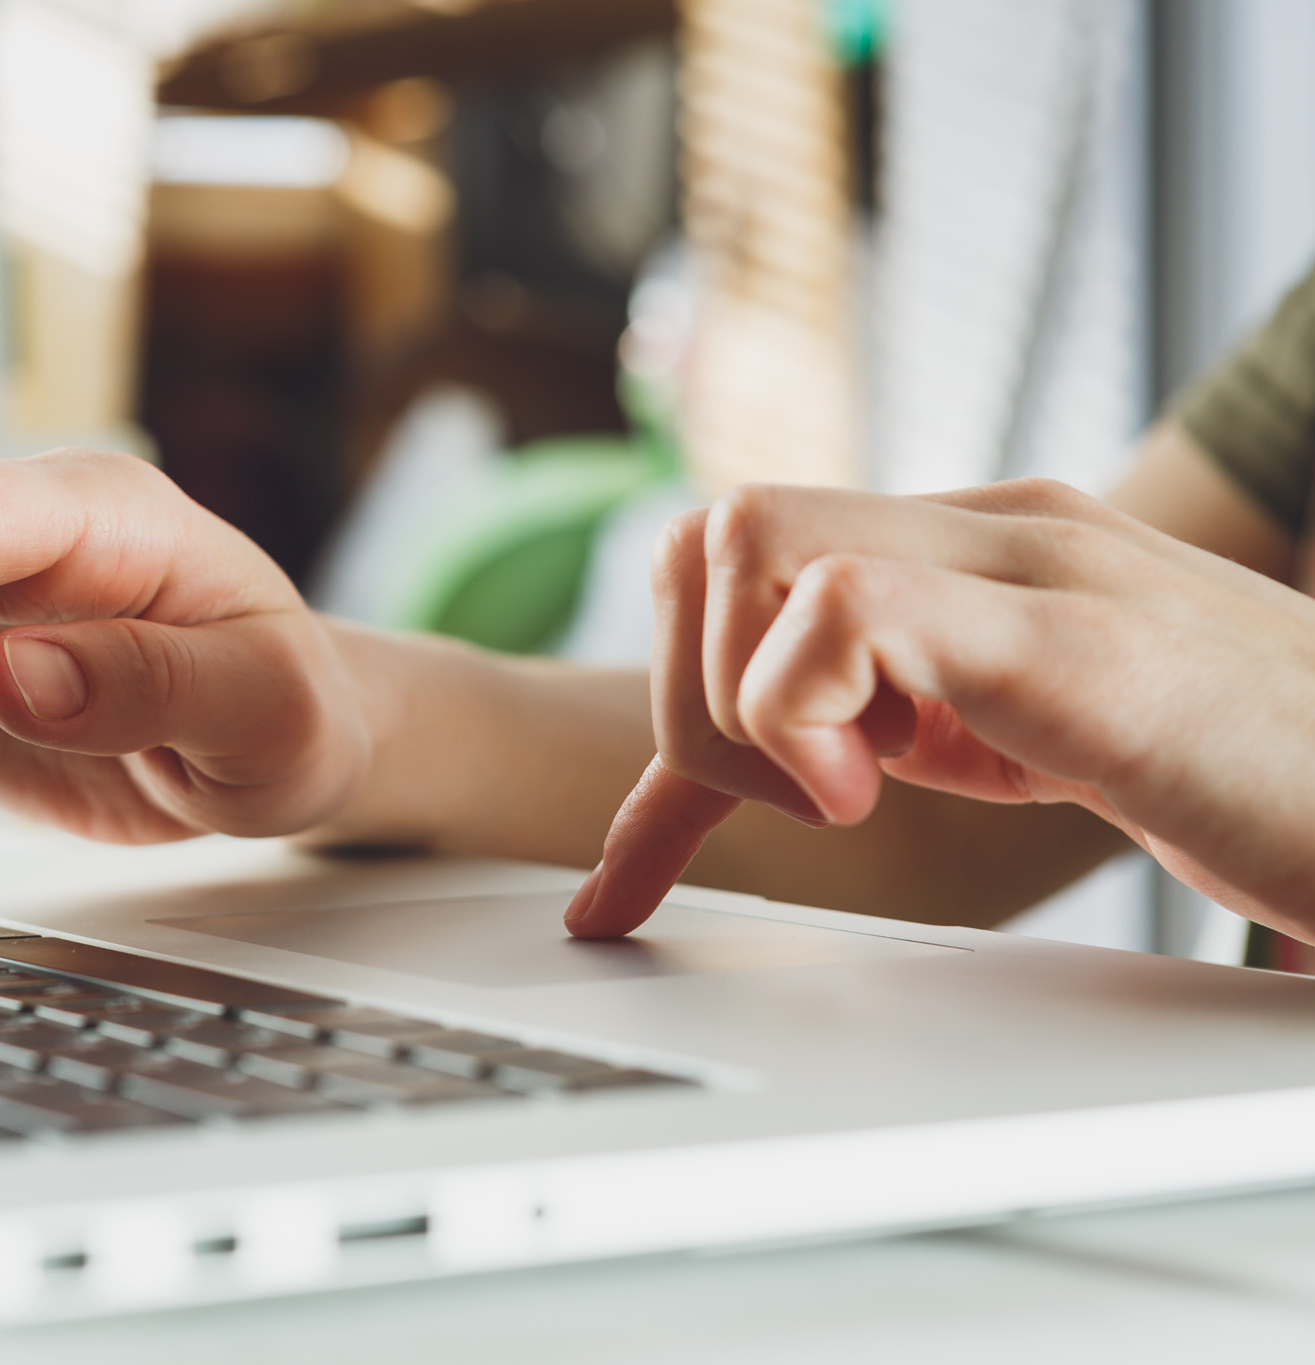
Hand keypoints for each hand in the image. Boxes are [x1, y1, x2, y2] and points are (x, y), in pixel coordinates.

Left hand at [564, 478, 1314, 941]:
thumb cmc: (1246, 780)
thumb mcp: (1018, 743)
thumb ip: (898, 719)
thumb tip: (765, 771)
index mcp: (970, 550)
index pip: (742, 552)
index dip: (667, 693)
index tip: (648, 861)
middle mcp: (988, 527)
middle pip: (713, 527)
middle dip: (689, 689)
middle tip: (792, 800)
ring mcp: (1031, 565)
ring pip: (747, 536)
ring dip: (742, 699)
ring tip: (850, 795)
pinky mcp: (1068, 635)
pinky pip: (841, 607)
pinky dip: (802, 713)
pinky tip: (874, 797)